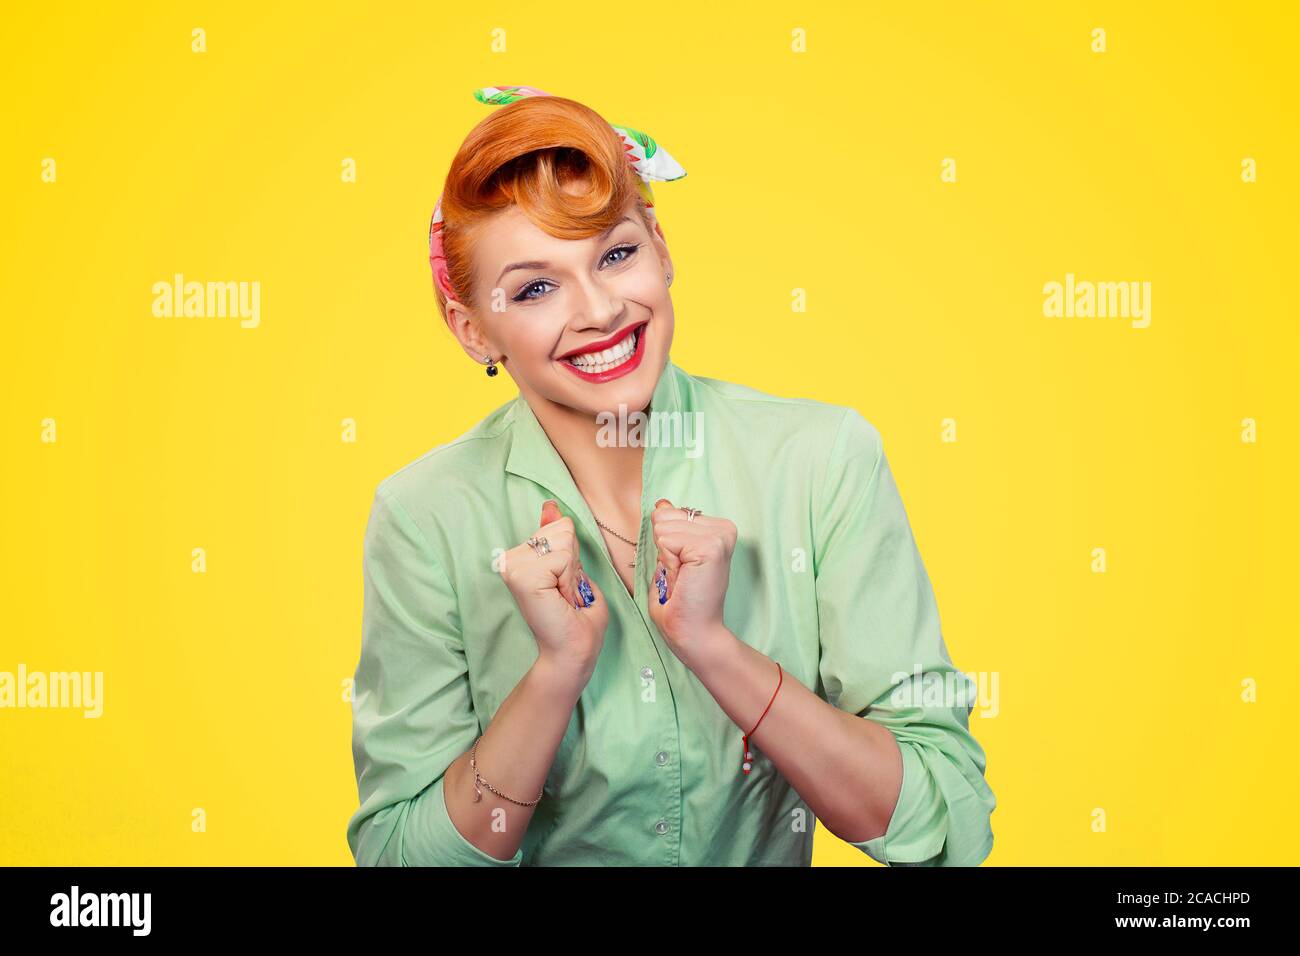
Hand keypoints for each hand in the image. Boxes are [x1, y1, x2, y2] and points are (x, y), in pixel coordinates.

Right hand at [499, 499, 608, 680]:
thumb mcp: (572, 568)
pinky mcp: (522, 577)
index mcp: (521, 558)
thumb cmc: (577, 619)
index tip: (564, 584)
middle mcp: (511, 559)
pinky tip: (560, 598)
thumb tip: (549, 506)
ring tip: (562, 597)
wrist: (573, 652)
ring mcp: (513, 567)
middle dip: (573, 562)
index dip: (573, 556)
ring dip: (572, 573)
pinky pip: (563, 557)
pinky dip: (570, 578)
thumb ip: (558, 537)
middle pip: (561, 530)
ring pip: (563, 542)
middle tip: (565, 592)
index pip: (557, 527)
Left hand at [646, 498, 736, 667]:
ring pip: (663, 527)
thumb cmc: (681, 603)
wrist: (694, 633)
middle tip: (682, 577)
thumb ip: (669, 529)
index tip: (683, 569)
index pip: (669, 513)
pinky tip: (684, 580)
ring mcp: (719, 536)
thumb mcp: (671, 557)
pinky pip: (666, 541)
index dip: (665, 545)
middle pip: (664, 516)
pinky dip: (668, 564)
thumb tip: (663, 503)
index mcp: (716, 529)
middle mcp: (723, 528)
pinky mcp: (711, 546)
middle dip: (664, 550)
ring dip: (666, 559)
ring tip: (684, 580)